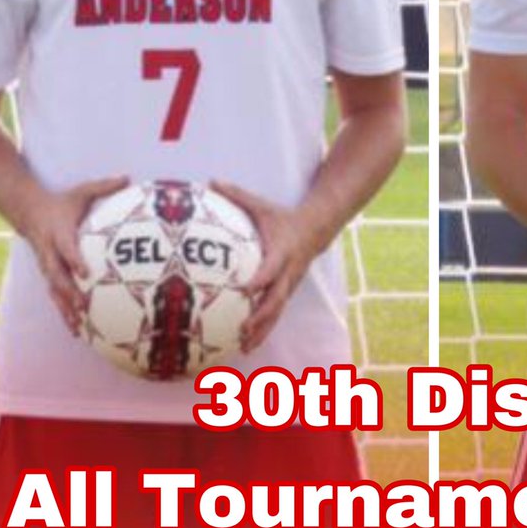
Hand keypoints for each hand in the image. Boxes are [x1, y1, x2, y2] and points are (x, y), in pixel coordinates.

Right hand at [14, 175, 127, 333]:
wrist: (29, 212)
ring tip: (78, 326)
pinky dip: (64, 312)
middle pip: (57, 276)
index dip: (74, 261)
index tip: (86, 272)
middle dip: (69, 292)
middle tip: (83, 306)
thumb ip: (104, 186)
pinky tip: (76, 330)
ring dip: (65, 308)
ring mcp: (47, 266)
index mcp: (59, 233)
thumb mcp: (81, 191)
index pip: (66, 249)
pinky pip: (56, 296)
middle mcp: (50, 253)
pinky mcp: (49, 275)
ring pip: (54, 291)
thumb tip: (128, 177)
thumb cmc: (62, 203)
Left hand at [210, 181, 320, 353]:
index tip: (246, 289)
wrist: (315, 230)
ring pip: (276, 312)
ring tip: (244, 346)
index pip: (271, 268)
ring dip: (262, 330)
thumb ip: (236, 195)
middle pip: (276, 299)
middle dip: (261, 316)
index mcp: (281, 252)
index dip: (261, 279)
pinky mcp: (286, 293)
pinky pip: (275, 314)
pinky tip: (247, 345)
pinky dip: (263, 330)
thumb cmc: (281, 218)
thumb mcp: (261, 205)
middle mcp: (287, 273)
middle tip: (243, 328)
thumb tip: (211, 181)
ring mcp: (288, 285)